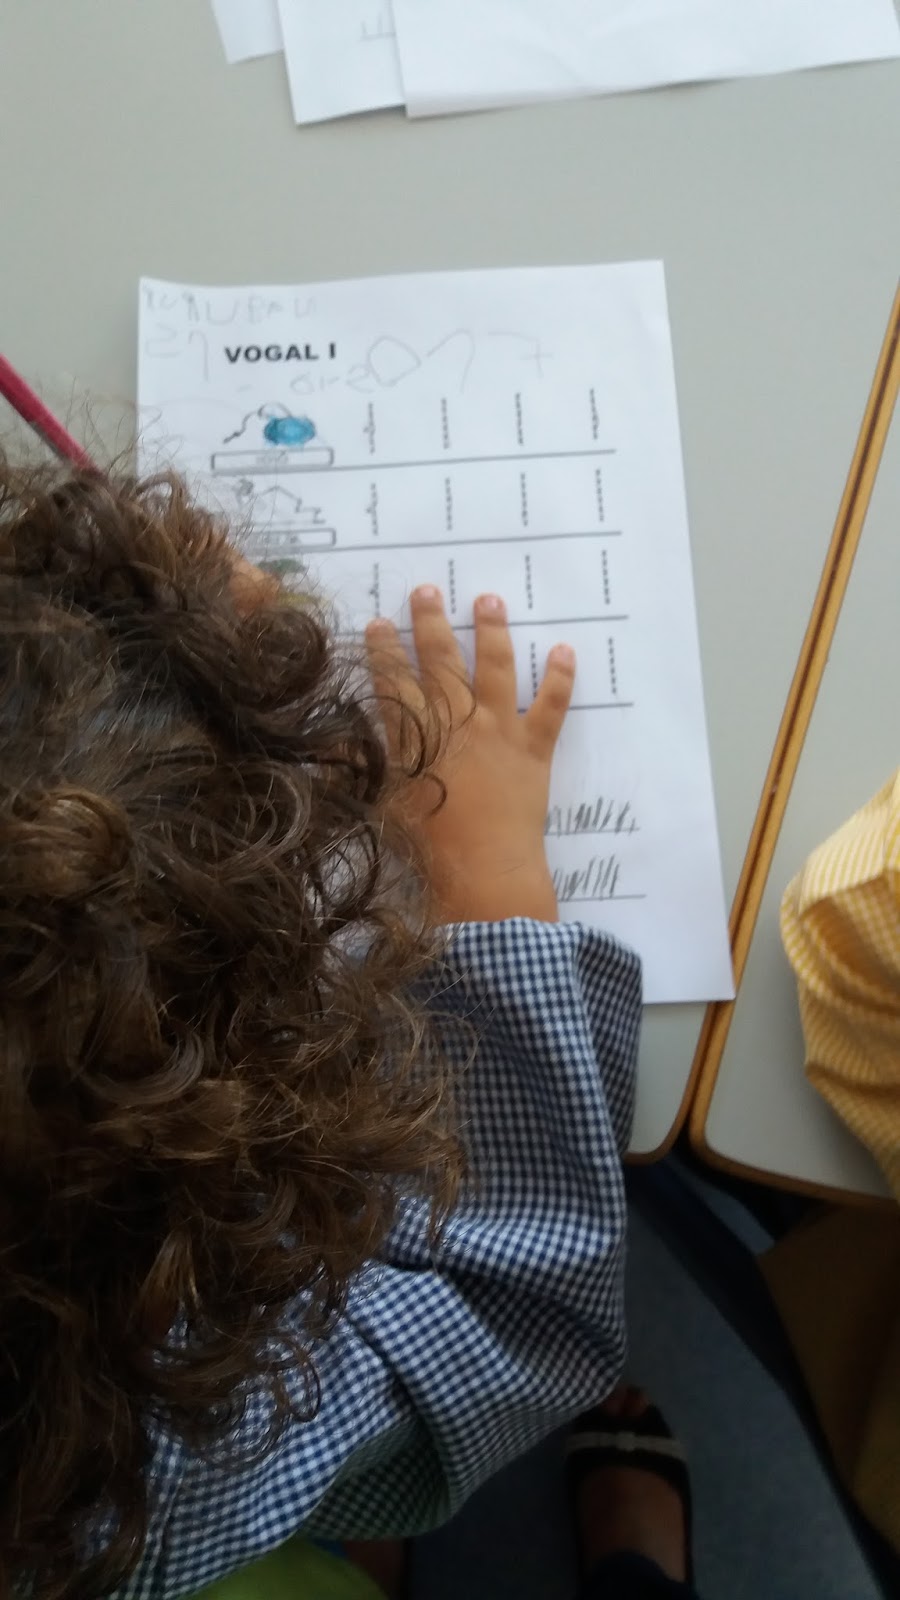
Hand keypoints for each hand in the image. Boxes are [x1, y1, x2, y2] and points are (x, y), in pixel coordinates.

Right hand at [366, 586, 575, 924]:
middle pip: (441, 663)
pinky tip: (566, 650)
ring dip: (491, 631)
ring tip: (489, 599)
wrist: (483, 871)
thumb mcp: (385, 803)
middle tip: (427, 590)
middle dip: (431, 623)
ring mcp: (498, 731)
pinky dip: (560, 679)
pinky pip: (551, 708)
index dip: (385, 651)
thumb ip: (364, 765)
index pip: (395, 683)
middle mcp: (457, 722)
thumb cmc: (428, 847)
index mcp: (416, 736)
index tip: (380, 623)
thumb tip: (333, 740)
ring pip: (495, 669)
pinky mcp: (534, 749)